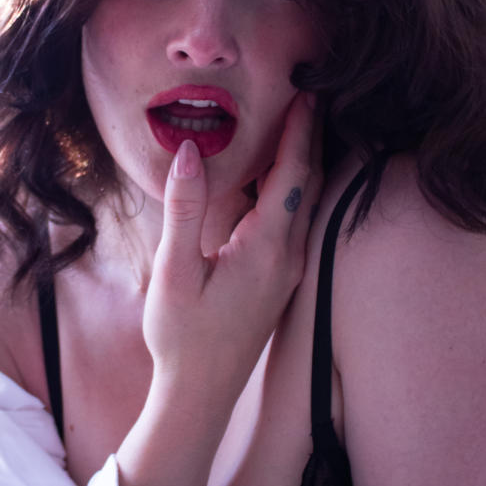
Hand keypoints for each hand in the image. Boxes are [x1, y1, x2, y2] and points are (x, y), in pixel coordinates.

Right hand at [142, 92, 320, 416]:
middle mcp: (288, 257)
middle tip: (311, 93)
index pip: (293, 174)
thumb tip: (187, 152)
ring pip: (305, 203)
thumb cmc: (182, 338)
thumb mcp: (174, 272)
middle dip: (310, 137)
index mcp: (267, 248)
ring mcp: (287, 270)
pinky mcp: (278, 280)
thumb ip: (185, 209)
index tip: (307, 91)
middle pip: (309, 183)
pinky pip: (294, 221)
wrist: (200, 394)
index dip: (300, 130)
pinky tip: (274, 178)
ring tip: (298, 123)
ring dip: (303, 161)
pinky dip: (291, 187)